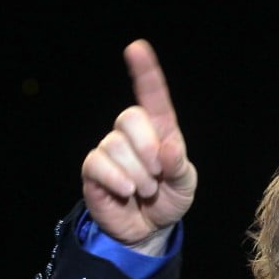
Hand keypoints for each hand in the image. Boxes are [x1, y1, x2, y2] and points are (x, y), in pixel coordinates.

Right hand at [81, 39, 196, 243]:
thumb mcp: (185, 185)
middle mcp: (132, 135)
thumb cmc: (169, 200)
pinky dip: (118, 179)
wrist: (149, 230)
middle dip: (148, 148)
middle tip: (158, 175)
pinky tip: (128, 192)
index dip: (145, 73)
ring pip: (116, 145)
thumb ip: (180, 166)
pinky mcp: (94, 170)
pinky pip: (99, 164)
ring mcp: (110, 150)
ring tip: (145, 190)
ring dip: (138, 174)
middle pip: (130, 118)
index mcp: (159, 130)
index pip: (152, 97)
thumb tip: (169, 148)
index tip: (137, 49)